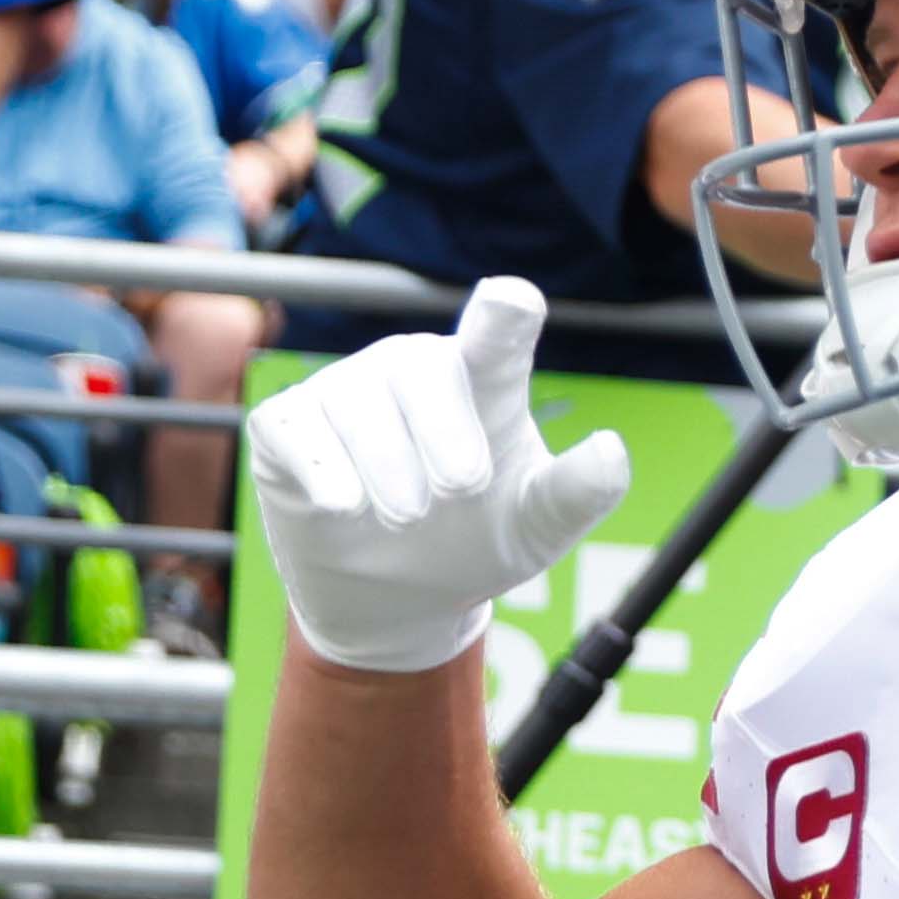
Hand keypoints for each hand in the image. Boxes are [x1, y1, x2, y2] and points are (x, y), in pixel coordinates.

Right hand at [242, 275, 627, 675]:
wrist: (398, 598)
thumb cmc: (475, 539)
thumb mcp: (537, 529)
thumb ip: (577, 491)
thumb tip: (611, 450)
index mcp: (482, 381)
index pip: (496, 334)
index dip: (503, 315)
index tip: (512, 300)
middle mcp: (410, 370)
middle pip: (421, 370)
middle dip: (443, 434)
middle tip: (461, 491)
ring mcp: (344, 391)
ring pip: (355, 402)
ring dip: (387, 464)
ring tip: (407, 516)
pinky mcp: (287, 424)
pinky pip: (293, 429)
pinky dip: (321, 468)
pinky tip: (343, 505)